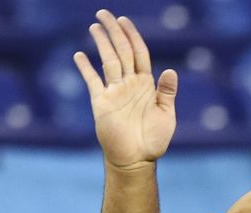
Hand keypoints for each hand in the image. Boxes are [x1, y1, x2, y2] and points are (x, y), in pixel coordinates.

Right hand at [73, 9, 178, 169]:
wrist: (136, 160)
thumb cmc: (153, 140)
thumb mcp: (166, 115)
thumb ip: (167, 92)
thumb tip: (171, 70)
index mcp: (146, 84)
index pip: (138, 53)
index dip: (132, 36)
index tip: (124, 20)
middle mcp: (129, 84)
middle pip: (121, 51)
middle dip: (114, 31)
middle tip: (104, 13)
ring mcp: (114, 92)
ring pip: (108, 61)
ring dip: (102, 43)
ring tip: (95, 27)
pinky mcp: (101, 103)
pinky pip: (92, 81)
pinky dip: (86, 68)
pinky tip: (79, 55)